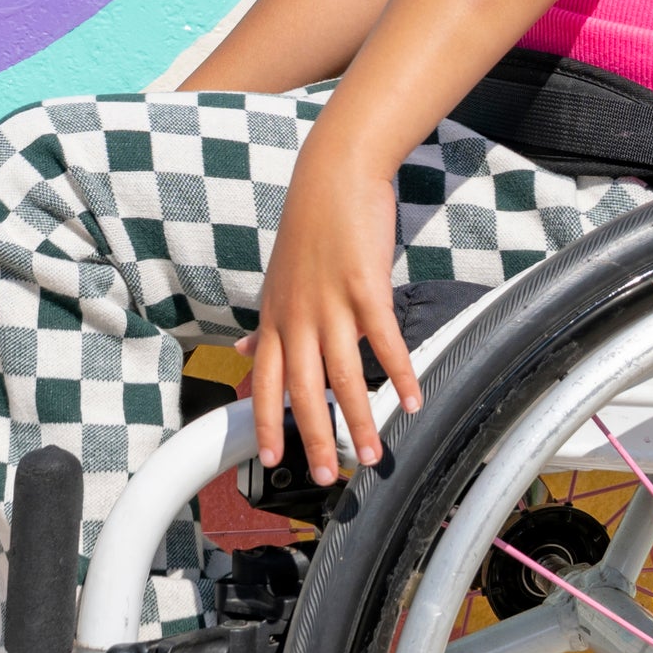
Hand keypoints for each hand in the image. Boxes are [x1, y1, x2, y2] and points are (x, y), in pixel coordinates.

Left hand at [236, 152, 422, 483]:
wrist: (332, 176)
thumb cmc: (308, 230)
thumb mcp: (276, 281)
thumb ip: (265, 324)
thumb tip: (240, 352)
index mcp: (275, 319)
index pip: (264, 382)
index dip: (266, 422)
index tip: (271, 459)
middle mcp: (297, 317)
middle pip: (303, 391)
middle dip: (315, 438)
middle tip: (327, 476)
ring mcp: (330, 303)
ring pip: (342, 375)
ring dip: (361, 419)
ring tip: (376, 452)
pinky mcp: (365, 285)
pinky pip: (384, 339)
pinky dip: (400, 372)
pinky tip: (412, 400)